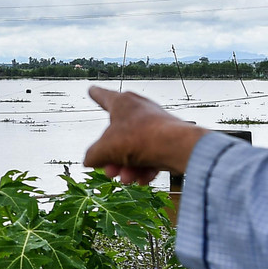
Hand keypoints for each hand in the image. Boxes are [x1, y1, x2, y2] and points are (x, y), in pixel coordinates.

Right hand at [83, 86, 205, 184]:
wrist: (177, 147)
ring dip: (128, 167)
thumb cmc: (139, 139)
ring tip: (127, 179)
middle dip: (112, 157)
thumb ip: (92, 155)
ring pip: (134, 149)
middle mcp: (139, 109)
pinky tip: (143, 179)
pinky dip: (145, 169)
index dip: (95, 94)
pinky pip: (150, 155)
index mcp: (122, 103)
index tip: (91, 89)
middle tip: (109, 171)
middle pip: (118, 135)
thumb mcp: (105, 150)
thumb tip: (90, 160)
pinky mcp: (168, 139)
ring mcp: (155, 124)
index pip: (103, 96)